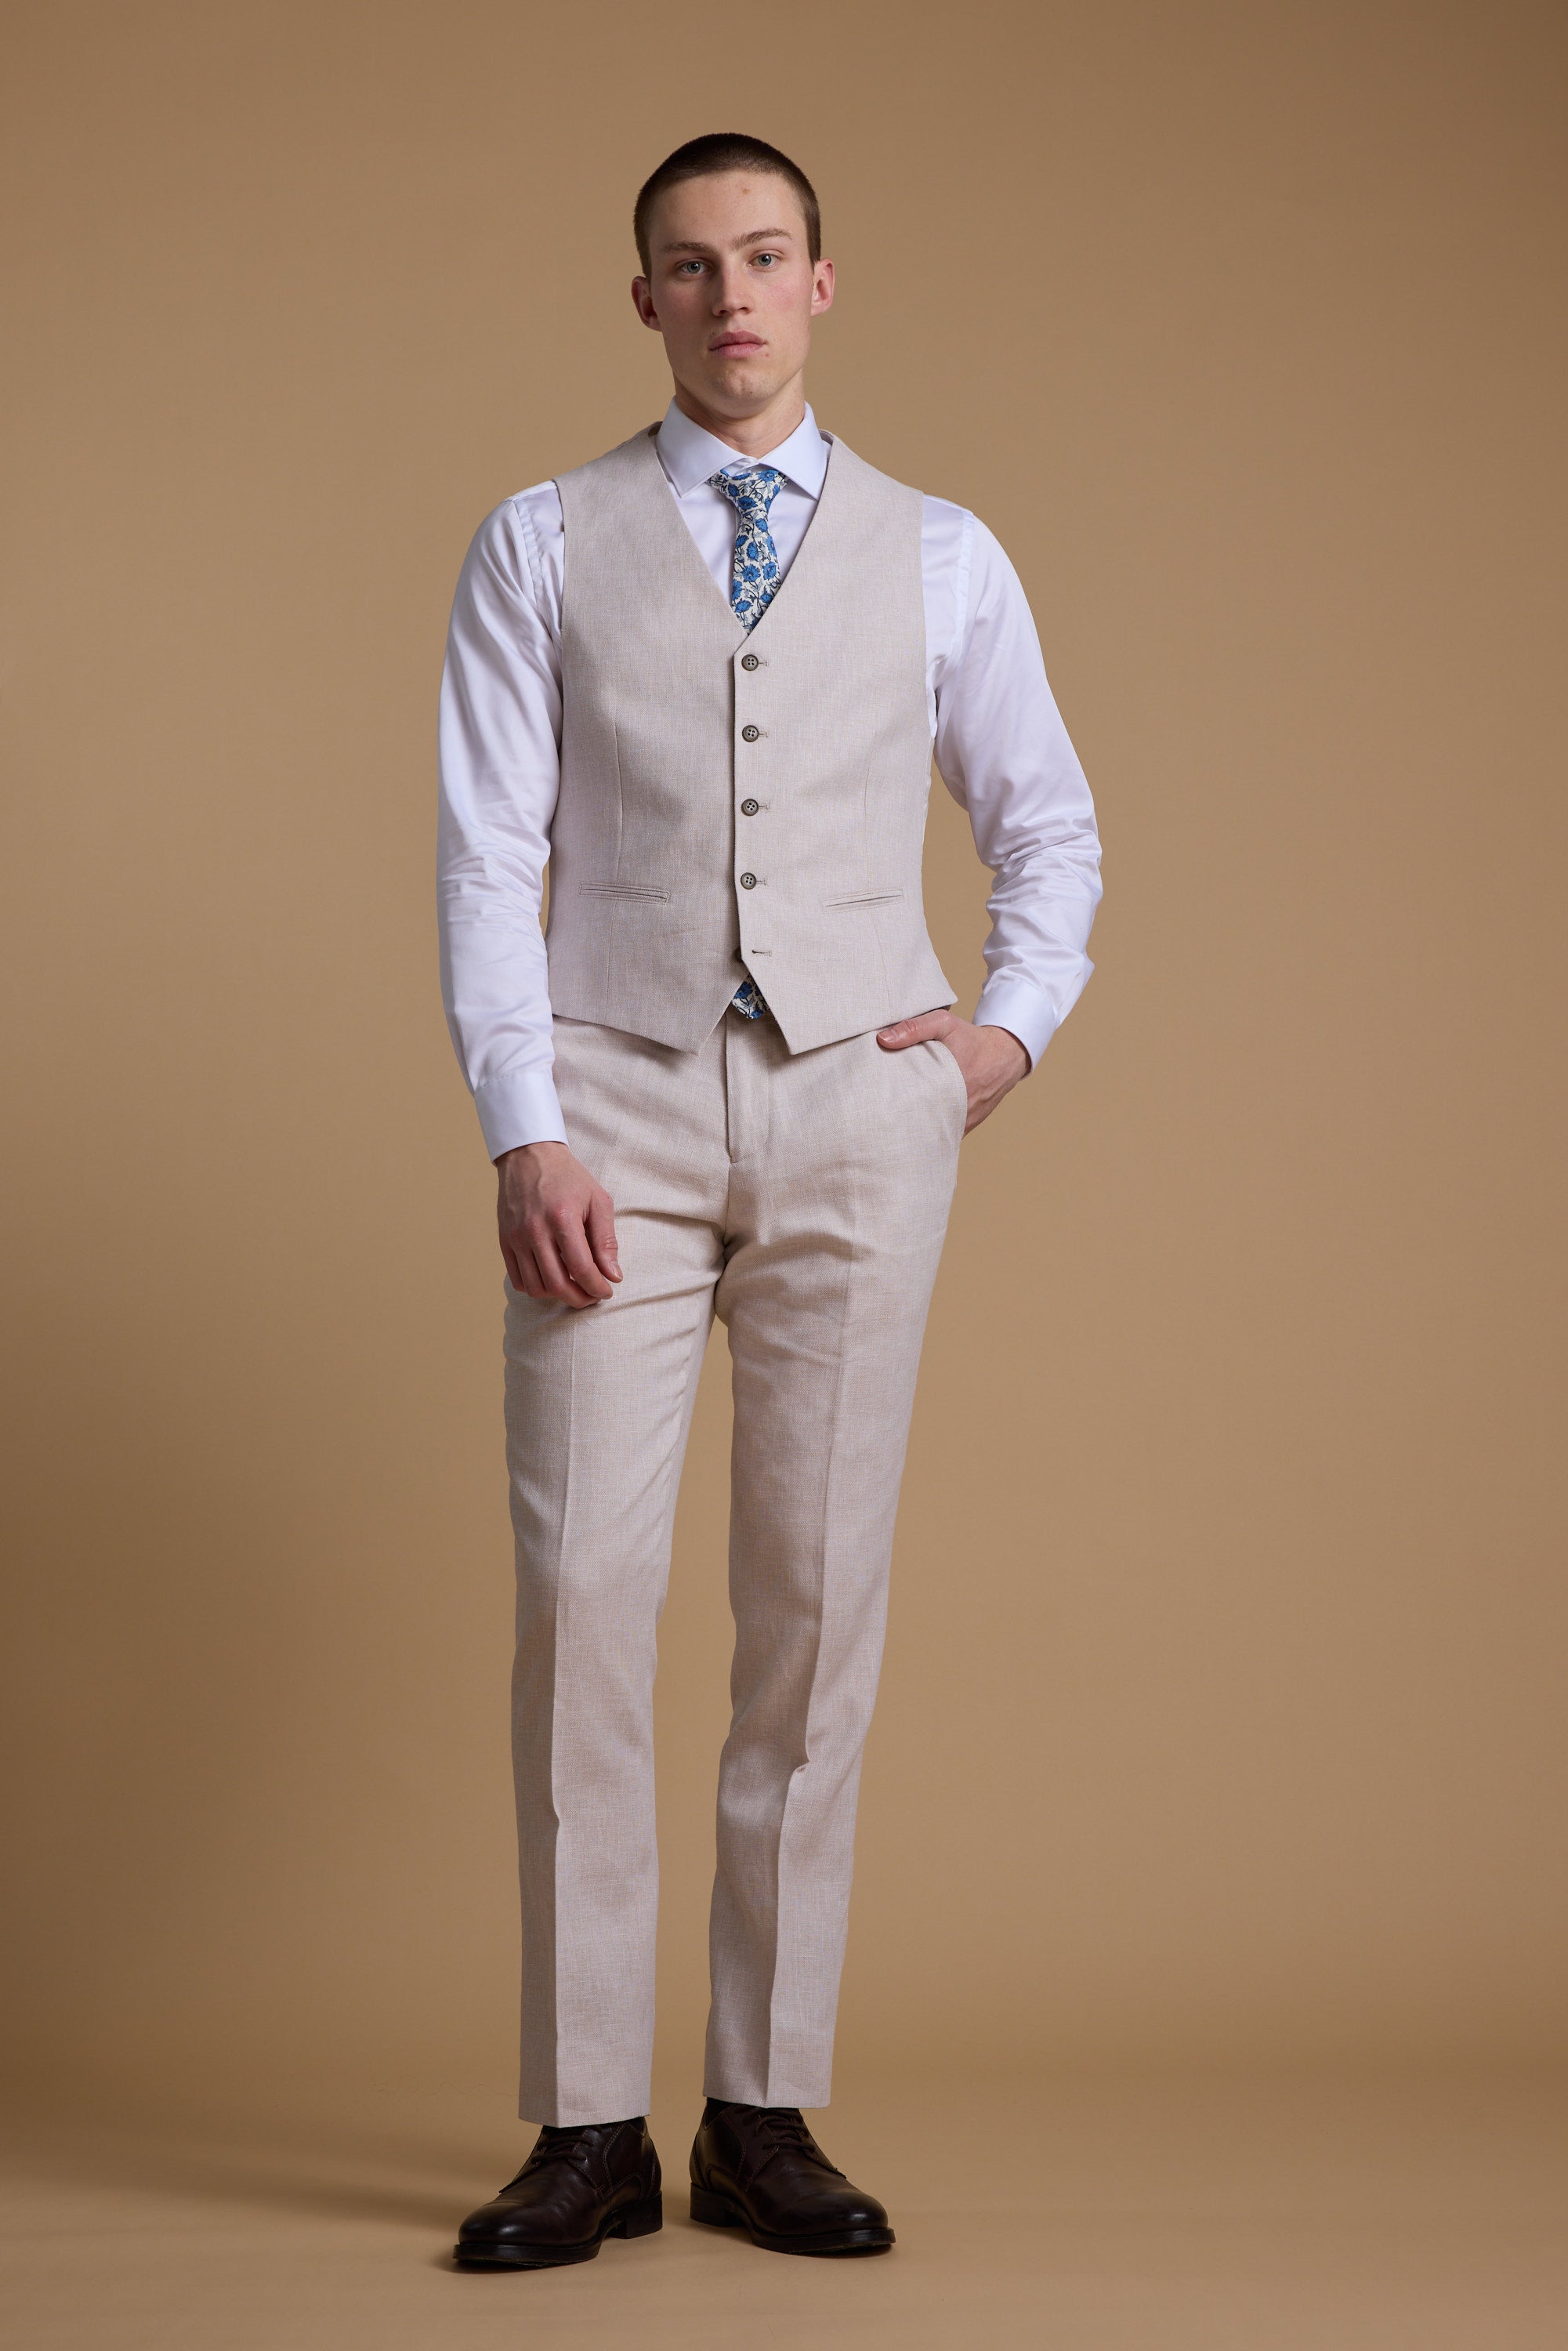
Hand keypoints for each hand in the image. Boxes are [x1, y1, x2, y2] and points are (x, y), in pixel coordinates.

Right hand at [497, 1142, 620, 1308]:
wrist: (529, 1155)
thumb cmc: (568, 1177)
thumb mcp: (598, 1200)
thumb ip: (606, 1240)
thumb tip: (613, 1276)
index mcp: (562, 1217)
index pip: (581, 1268)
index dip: (597, 1287)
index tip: (607, 1291)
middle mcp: (535, 1230)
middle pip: (557, 1284)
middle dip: (580, 1298)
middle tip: (592, 1295)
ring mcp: (516, 1237)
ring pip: (536, 1287)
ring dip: (558, 1296)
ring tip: (574, 1288)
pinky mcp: (504, 1241)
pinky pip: (518, 1279)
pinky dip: (536, 1288)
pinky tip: (552, 1279)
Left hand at [875, 1010, 1028, 1133]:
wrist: (1005, 1055)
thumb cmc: (971, 1038)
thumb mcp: (944, 1023)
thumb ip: (914, 1028)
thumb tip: (883, 1040)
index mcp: (950, 1081)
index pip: (913, 1102)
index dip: (893, 1105)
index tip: (876, 1105)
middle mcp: (958, 1106)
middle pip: (920, 1122)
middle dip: (900, 1121)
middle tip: (878, 1117)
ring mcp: (963, 1119)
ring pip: (932, 1132)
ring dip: (915, 1129)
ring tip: (892, 1125)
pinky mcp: (967, 1125)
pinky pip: (944, 1134)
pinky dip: (930, 1132)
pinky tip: (914, 1127)